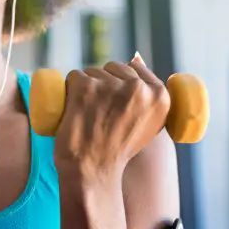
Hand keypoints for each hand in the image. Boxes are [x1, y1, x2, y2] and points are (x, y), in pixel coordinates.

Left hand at [53, 53, 170, 179]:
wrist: (93, 172)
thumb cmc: (117, 149)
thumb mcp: (147, 123)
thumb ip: (148, 94)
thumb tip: (136, 56)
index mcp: (160, 96)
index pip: (134, 68)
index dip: (120, 83)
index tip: (114, 105)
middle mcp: (138, 88)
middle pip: (112, 68)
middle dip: (102, 84)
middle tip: (99, 113)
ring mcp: (110, 86)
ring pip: (91, 72)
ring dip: (85, 87)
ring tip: (87, 115)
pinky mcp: (84, 87)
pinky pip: (73, 76)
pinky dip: (68, 89)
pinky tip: (72, 108)